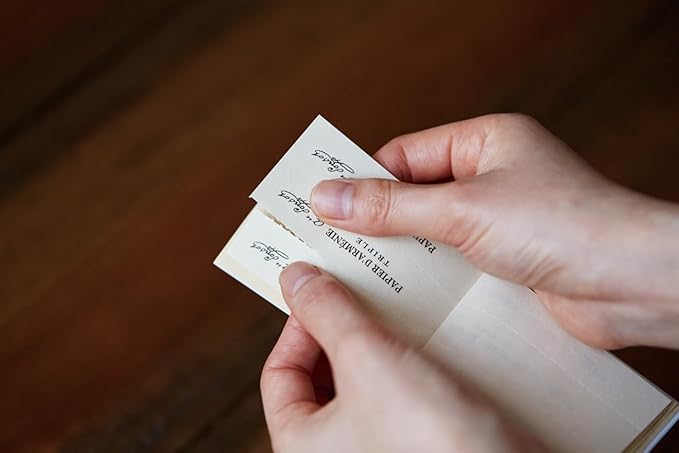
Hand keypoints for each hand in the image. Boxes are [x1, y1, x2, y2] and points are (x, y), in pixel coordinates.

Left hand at [261, 262, 542, 452]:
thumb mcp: (368, 361)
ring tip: (392, 312)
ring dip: (374, 344)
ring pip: (360, 383)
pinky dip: (402, 365)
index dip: (297, 326)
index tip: (323, 293)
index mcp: (302, 444)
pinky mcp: (413, 443)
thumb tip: (295, 278)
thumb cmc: (431, 442)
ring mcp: (374, 448)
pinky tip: (423, 340)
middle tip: (358, 296)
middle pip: (318, 376)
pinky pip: (394, 396)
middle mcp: (334, 451)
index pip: (278, 373)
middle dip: (338, 333)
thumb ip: (328, 314)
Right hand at [309, 114, 678, 348]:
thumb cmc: (561, 224)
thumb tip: (328, 195)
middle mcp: (491, 177)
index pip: (405, 155)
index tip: (322, 204)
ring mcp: (499, 220)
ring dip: (398, 252)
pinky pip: (451, 263)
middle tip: (328, 241)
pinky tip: (397, 295)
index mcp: (484, 141)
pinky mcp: (505, 260)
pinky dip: (425, 277)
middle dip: (375, 219)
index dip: (363, 179)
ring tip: (353, 272)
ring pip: (430, 232)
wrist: (630, 282)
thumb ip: (391, 205)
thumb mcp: (462, 208)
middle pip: (414, 194)